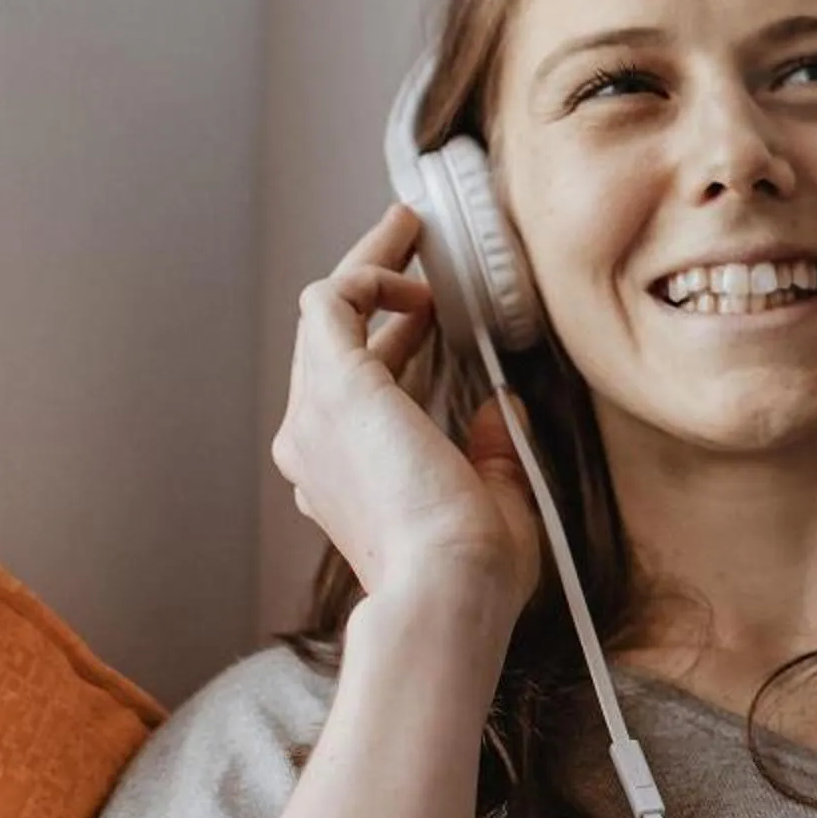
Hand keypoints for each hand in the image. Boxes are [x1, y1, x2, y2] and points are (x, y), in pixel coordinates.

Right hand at [269, 205, 542, 637]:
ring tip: (407, 227)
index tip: (426, 308)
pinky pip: (334, 302)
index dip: (389, 339)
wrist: (447, 590)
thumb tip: (502, 408)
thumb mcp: (491, 500)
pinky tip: (411, 259)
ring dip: (368, 265)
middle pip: (332, 342)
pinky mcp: (334, 386)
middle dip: (372, 286)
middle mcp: (314, 444)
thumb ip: (489, 451)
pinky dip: (368, 269)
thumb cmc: (471, 571)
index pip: (355, 388)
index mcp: (344, 476)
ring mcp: (314, 415)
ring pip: (326, 313)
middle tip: (409, 242)